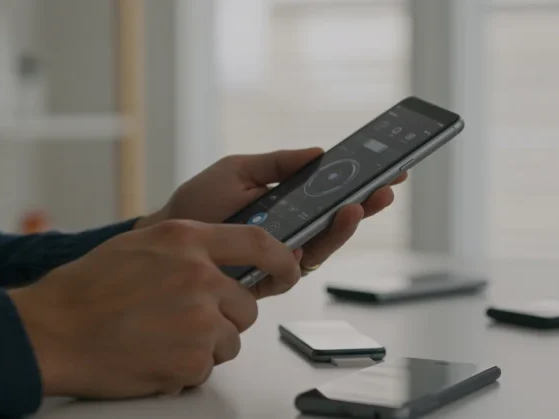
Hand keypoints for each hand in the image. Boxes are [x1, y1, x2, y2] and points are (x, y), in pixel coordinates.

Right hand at [8, 220, 299, 398]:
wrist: (52, 331)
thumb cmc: (86, 289)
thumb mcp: (142, 244)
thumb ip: (189, 247)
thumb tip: (224, 258)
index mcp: (188, 240)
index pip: (260, 243)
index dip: (282, 259)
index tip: (290, 268)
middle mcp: (200, 276)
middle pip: (246, 305)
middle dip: (226, 317)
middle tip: (188, 320)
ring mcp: (199, 319)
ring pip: (231, 339)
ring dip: (206, 344)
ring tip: (163, 337)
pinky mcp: (193, 358)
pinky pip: (209, 366)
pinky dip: (187, 366)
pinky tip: (155, 354)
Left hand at [137, 148, 407, 298]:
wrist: (167, 237)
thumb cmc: (201, 203)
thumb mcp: (239, 170)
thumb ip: (277, 163)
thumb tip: (319, 152)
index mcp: (290, 201)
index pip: (334, 193)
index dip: (362, 182)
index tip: (390, 167)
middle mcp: (293, 229)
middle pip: (339, 221)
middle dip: (367, 204)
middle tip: (387, 187)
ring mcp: (282, 255)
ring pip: (325, 247)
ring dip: (344, 229)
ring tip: (356, 207)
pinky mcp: (268, 278)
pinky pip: (295, 269)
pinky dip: (304, 253)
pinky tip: (307, 237)